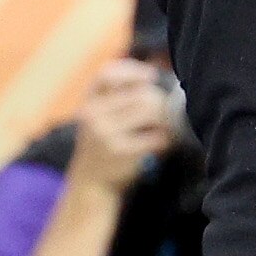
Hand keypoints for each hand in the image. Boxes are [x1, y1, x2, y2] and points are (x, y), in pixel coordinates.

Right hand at [66, 56, 175, 190]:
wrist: (89, 184)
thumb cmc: (101, 147)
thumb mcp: (98, 119)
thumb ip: (116, 98)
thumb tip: (153, 75)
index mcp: (89, 103)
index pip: (107, 75)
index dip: (132, 71)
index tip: (151, 77)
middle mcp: (94, 115)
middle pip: (141, 95)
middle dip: (160, 103)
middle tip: (166, 115)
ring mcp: (107, 133)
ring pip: (151, 111)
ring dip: (165, 120)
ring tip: (165, 130)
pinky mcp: (122, 152)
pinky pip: (157, 137)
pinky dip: (166, 140)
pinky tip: (161, 146)